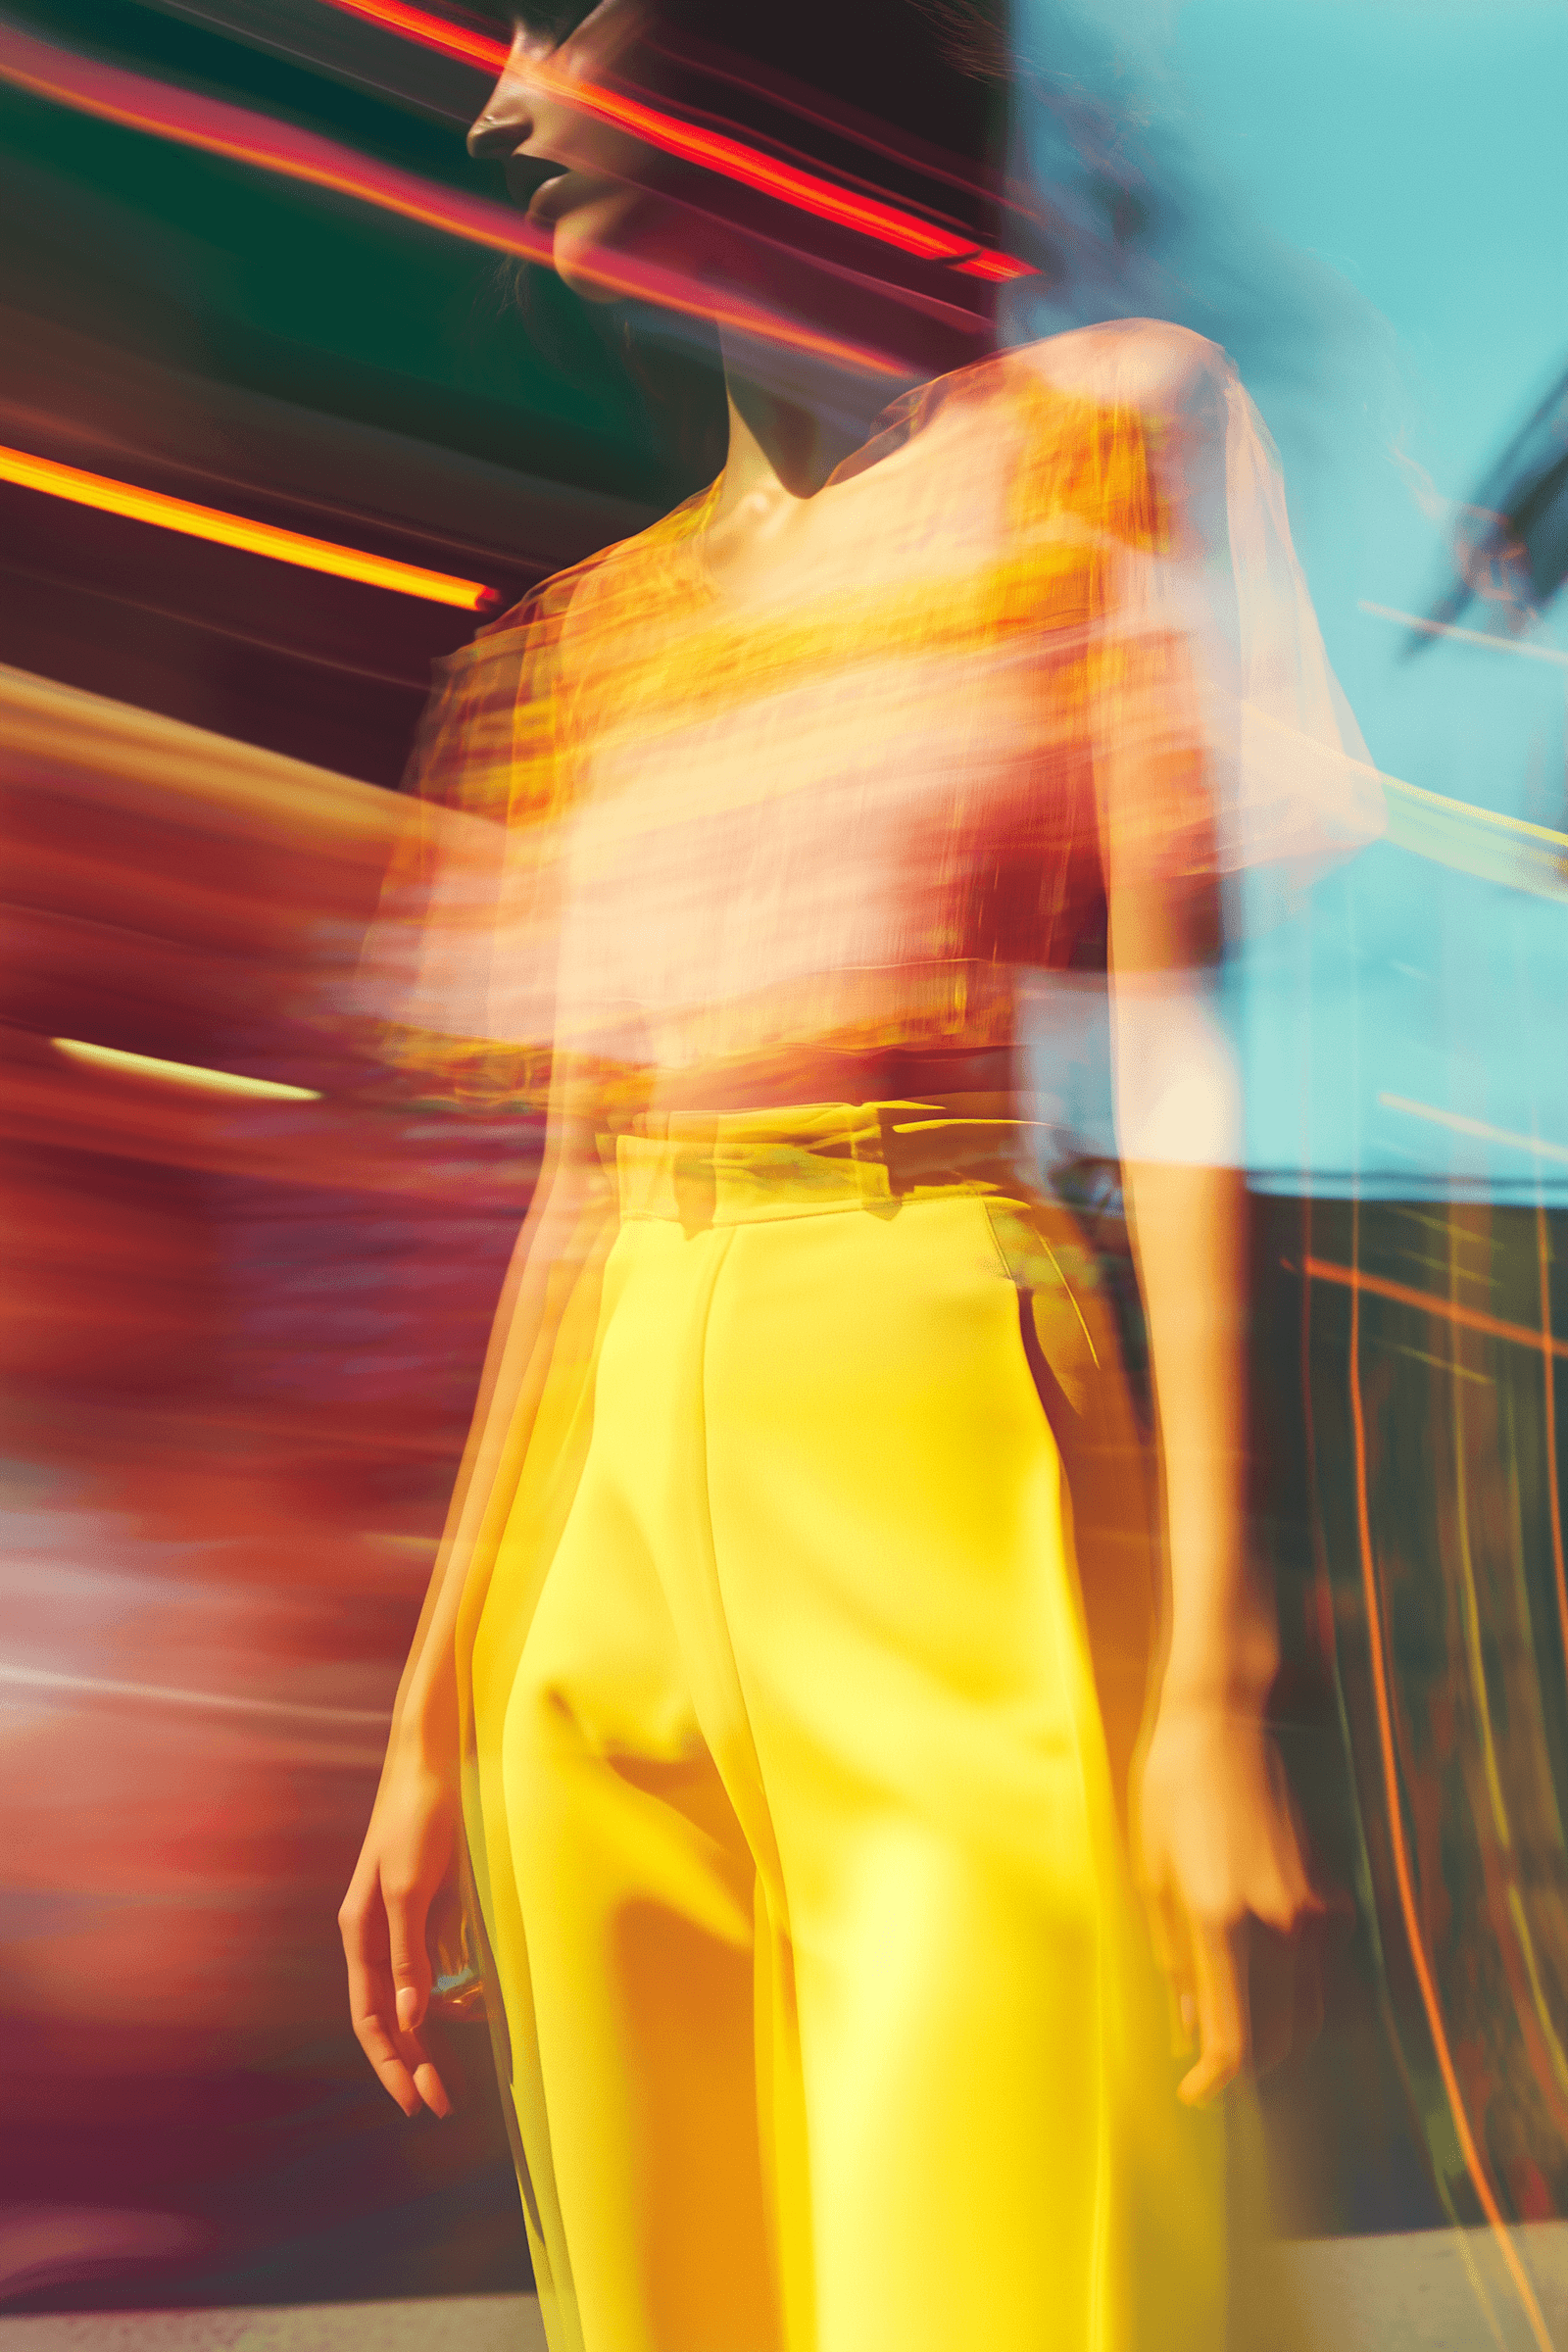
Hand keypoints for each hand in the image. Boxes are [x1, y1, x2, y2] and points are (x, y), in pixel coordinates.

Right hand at [338, 1750, 458, 2117]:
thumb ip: (407, 1951)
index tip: (416, 2102)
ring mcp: (397, 1922)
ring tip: (447, 2080)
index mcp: (360, 1933)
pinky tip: (457, 2021)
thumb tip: (408, 2019)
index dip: (391, 2063)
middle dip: (409, 2064)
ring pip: (405, 2000)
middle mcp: (372, 1934)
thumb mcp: (410, 1887)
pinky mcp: (423, 1907)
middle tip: (441, 2106)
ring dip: (424, 2042)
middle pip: (386, 2016)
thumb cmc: (417, 1818)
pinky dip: (437, 2004)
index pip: (369, 2017)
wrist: (431, 1763)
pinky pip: (424, 1970)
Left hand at [1134, 1697, 1331, 2105]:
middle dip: (1249, 2064)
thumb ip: (1177, 1960)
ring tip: (1236, 2033)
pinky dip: (1300, 1994)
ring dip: (1279, 2035)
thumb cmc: (1169, 1794)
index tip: (1196, 2093)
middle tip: (1212, 2067)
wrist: (1219, 1725)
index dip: (1217, 2078)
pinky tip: (1266, 1984)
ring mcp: (1312, 1907)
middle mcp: (1277, 1923)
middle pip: (1281, 2037)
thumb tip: (1192, 2022)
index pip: (1234, 2037)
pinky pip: (1324, 1969)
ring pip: (1313, 2011)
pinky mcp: (1331, 1889)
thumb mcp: (1152, 1878)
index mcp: (1220, 1921)